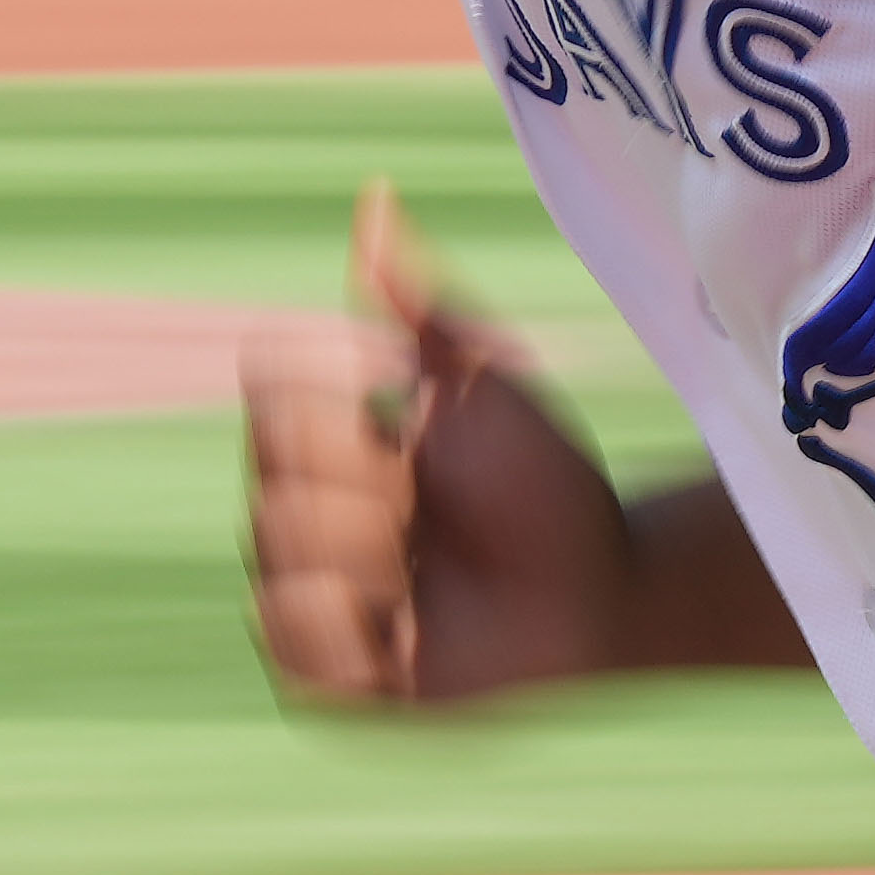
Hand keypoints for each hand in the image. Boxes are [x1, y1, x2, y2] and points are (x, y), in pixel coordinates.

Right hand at [243, 185, 636, 706]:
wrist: (602, 588)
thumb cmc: (549, 480)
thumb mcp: (486, 381)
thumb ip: (422, 302)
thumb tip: (373, 199)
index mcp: (320, 433)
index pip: (273, 383)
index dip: (348, 396)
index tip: (418, 419)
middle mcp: (295, 506)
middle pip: (273, 459)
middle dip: (371, 475)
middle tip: (430, 506)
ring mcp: (301, 589)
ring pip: (274, 537)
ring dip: (367, 546)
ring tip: (423, 568)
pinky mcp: (319, 675)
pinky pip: (279, 630)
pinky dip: (340, 616)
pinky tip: (403, 619)